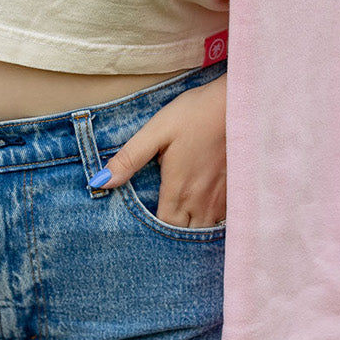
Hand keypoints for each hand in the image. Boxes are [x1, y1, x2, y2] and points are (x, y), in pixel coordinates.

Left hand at [93, 74, 226, 227]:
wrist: (238, 105)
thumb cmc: (195, 114)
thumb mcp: (157, 131)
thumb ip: (130, 158)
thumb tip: (101, 181)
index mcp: (179, 190)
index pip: (164, 228)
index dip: (153, 231)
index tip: (143, 224)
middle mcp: (202, 202)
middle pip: (185, 234)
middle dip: (173, 233)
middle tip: (160, 222)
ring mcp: (222, 199)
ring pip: (205, 230)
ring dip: (193, 228)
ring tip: (181, 218)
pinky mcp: (236, 191)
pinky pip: (223, 219)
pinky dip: (211, 219)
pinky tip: (204, 206)